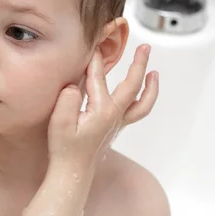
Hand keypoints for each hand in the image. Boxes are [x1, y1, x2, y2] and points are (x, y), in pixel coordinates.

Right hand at [48, 44, 158, 170]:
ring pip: (142, 101)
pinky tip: (141, 93)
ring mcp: (118, 123)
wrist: (72, 172)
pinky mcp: (116, 128)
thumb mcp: (60, 123)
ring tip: (154, 72)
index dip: (95, 59)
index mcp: (102, 110)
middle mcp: (115, 115)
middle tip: (145, 48)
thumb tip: (75, 85)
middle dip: (138, 64)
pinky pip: (138, 111)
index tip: (94, 43)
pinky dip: (144, 99)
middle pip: (132, 85)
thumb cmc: (65, 149)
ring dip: (150, 85)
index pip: (99, 77)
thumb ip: (67, 100)